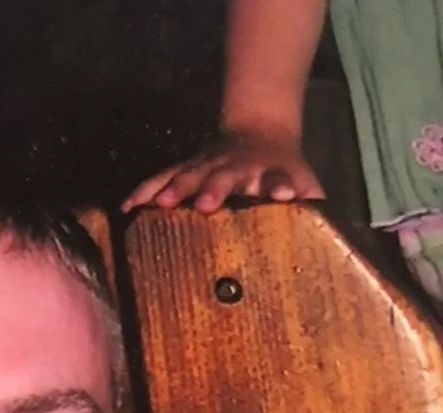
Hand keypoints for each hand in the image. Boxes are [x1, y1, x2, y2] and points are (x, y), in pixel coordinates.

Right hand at [121, 131, 325, 213]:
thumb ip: (313, 206)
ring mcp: (207, 165)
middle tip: (206, 206)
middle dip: (214, 188)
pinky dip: (144, 192)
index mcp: (269, 172)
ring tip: (159, 205)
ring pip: (190, 173)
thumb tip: (333, 237)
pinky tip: (127, 208)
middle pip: (225, 175)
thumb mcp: (306, 184)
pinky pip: (161, 179)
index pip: (279, 178)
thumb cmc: (284, 171)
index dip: (280, 186)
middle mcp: (236, 166)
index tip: (284, 196)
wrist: (261, 129)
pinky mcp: (186, 167)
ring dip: (175, 187)